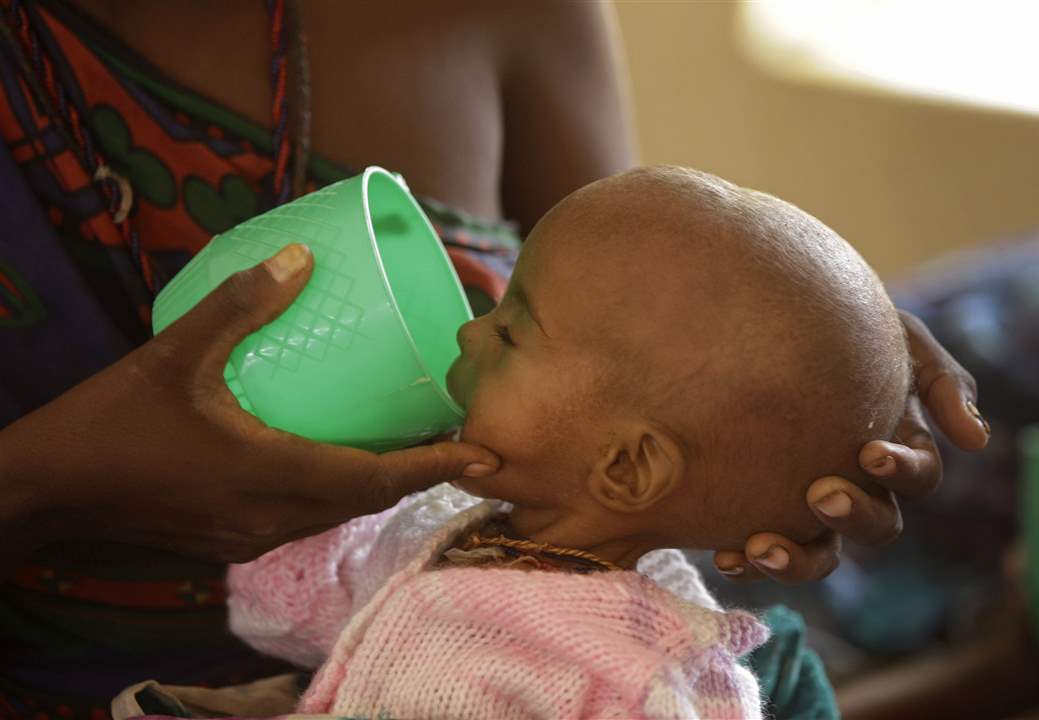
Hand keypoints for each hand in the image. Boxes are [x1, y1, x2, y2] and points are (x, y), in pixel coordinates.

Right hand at [0, 244, 499, 566]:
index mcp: (271, 477)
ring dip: (381, 483)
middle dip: (419, 472)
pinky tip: (340, 458)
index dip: (435, 467)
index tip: (486, 453)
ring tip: (414, 443)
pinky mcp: (233, 536)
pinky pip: (307, 515)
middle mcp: (273, 517)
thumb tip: (300, 257)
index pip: (376, 479)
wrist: (46, 492)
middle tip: (457, 435)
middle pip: (368, 499)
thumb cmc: (110, 424)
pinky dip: (340, 490)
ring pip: (339, 512)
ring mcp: (252, 535)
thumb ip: (239, 304)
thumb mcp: (174, 353)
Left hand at [712, 310, 989, 581]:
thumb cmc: (841, 324)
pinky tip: (723, 555)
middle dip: (852, 515)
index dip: (901, 471)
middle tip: (820, 494)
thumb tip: (976, 440)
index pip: (918, 476)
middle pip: (876, 526)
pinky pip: (758, 554)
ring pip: (820, 555)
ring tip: (761, 547)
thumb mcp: (895, 337)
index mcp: (896, 449)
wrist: (765, 320)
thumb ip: (938, 380)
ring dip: (796, 560)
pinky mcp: (760, 512)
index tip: (870, 453)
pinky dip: (745, 561)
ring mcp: (810, 507)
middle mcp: (859, 487)